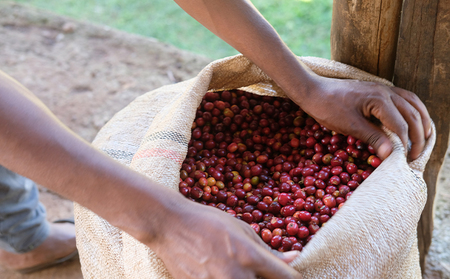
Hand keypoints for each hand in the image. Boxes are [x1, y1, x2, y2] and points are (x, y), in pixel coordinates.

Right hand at [151, 201, 301, 278]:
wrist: (170, 227)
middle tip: (255, 267)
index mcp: (249, 256)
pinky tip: (221, 271)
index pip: (287, 278)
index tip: (287, 274)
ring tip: (237, 268)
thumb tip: (293, 258)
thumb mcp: (242, 230)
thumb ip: (268, 250)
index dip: (292, 277)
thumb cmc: (208, 222)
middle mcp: (237, 277)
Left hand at [296, 74, 431, 159]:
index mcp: (380, 100)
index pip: (401, 126)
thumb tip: (391, 156)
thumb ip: (373, 138)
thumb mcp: (350, 126)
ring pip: (413, 103)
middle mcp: (386, 91)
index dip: (406, 145)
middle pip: (413, 115)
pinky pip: (404, 98)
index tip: (405, 161)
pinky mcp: (379, 89)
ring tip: (425, 138)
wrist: (313, 91)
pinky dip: (412, 110)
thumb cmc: (328, 108)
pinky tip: (413, 120)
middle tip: (415, 156)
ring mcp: (383, 88)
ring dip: (422, 121)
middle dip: (418, 136)